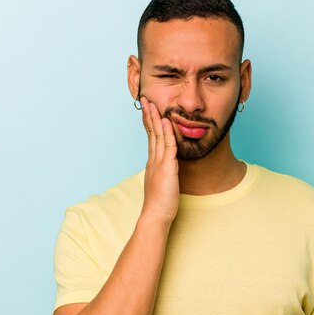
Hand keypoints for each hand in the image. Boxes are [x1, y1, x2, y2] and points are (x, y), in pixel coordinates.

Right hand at [139, 97, 179, 224]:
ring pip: (157, 136)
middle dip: (148, 115)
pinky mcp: (167, 168)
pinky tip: (166, 122)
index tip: (147, 108)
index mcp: (153, 162)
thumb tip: (167, 164)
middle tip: (145, 99)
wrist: (156, 215)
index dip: (149, 122)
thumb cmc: (161, 202)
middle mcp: (154, 159)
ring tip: (153, 104)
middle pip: (151, 132)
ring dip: (155, 118)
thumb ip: (164, 170)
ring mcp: (159, 163)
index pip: (151, 137)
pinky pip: (168, 147)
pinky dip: (167, 133)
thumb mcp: (163, 181)